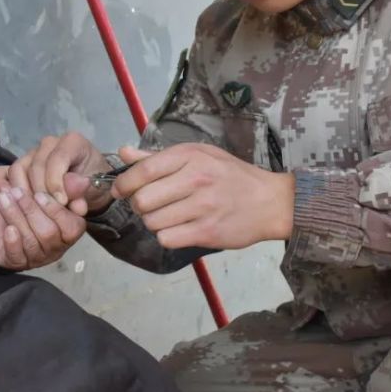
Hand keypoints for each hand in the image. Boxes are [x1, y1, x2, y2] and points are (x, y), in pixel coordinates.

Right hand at [0, 132, 112, 214]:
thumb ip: (79, 192)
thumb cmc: (93, 184)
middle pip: (36, 166)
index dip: (56, 182)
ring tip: (35, 210)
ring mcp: (33, 151)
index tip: (62, 202)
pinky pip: (9, 173)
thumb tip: (66, 201)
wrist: (89, 185)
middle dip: (41, 191)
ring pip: (19, 169)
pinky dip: (12, 188)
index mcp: (72, 142)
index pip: (57, 159)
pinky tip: (19, 203)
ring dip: (25, 192)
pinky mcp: (22, 162)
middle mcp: (50, 143)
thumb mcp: (93, 189)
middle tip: (48, 211)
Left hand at [0, 174, 85, 269]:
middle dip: (30, 210)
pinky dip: (12, 243)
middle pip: (48, 234)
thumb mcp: (48, 185)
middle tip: (16, 191)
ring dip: (15, 216)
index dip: (55, 210)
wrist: (0, 201)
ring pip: (30, 242)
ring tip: (3, 198)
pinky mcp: (15, 261)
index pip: (71, 228)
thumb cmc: (28, 194)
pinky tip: (8, 228)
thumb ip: (67, 185)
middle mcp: (55, 248)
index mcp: (68, 231)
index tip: (39, 193)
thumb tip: (83, 181)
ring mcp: (36, 257)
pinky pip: (17, 258)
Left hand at [111, 143, 295, 249]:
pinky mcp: (207, 232)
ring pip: (152, 222)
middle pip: (142, 200)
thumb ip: (158, 157)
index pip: (143, 171)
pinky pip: (167, 239)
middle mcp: (196, 180)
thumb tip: (123, 152)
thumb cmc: (231, 175)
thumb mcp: (199, 155)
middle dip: (138, 205)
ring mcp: (202, 208)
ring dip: (153, 222)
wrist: (271, 202)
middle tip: (149, 205)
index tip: (119, 190)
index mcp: (190, 157)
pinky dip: (166, 236)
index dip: (123, 183)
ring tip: (167, 216)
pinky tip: (178, 229)